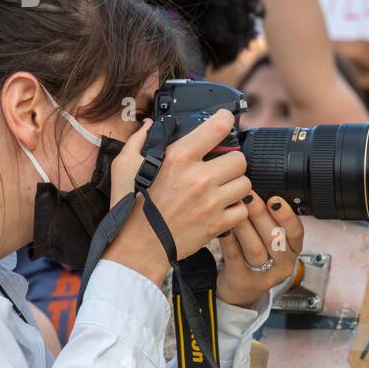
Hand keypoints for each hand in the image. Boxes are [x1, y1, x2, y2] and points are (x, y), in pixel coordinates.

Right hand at [103, 110, 252, 284]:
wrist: (136, 248)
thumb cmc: (129, 206)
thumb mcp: (123, 167)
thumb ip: (138, 141)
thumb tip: (149, 125)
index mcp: (178, 158)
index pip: (217, 127)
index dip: (225, 119)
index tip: (225, 120)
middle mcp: (200, 177)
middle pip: (239, 158)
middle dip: (232, 160)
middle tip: (221, 166)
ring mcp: (211, 202)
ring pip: (245, 183)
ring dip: (236, 184)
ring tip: (223, 188)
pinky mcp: (218, 223)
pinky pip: (243, 209)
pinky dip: (236, 208)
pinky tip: (222, 208)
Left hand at [216, 192, 304, 308]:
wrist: (242, 288)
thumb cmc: (258, 255)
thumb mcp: (271, 238)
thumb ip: (269, 219)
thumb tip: (257, 188)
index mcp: (293, 249)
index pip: (296, 232)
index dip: (286, 215)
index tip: (274, 199)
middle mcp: (283, 264)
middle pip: (274, 239)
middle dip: (261, 215)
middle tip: (248, 196)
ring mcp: (263, 275)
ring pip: (255, 249)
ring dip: (245, 226)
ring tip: (235, 208)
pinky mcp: (243, 280)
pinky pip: (235, 257)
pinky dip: (229, 240)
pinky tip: (224, 227)